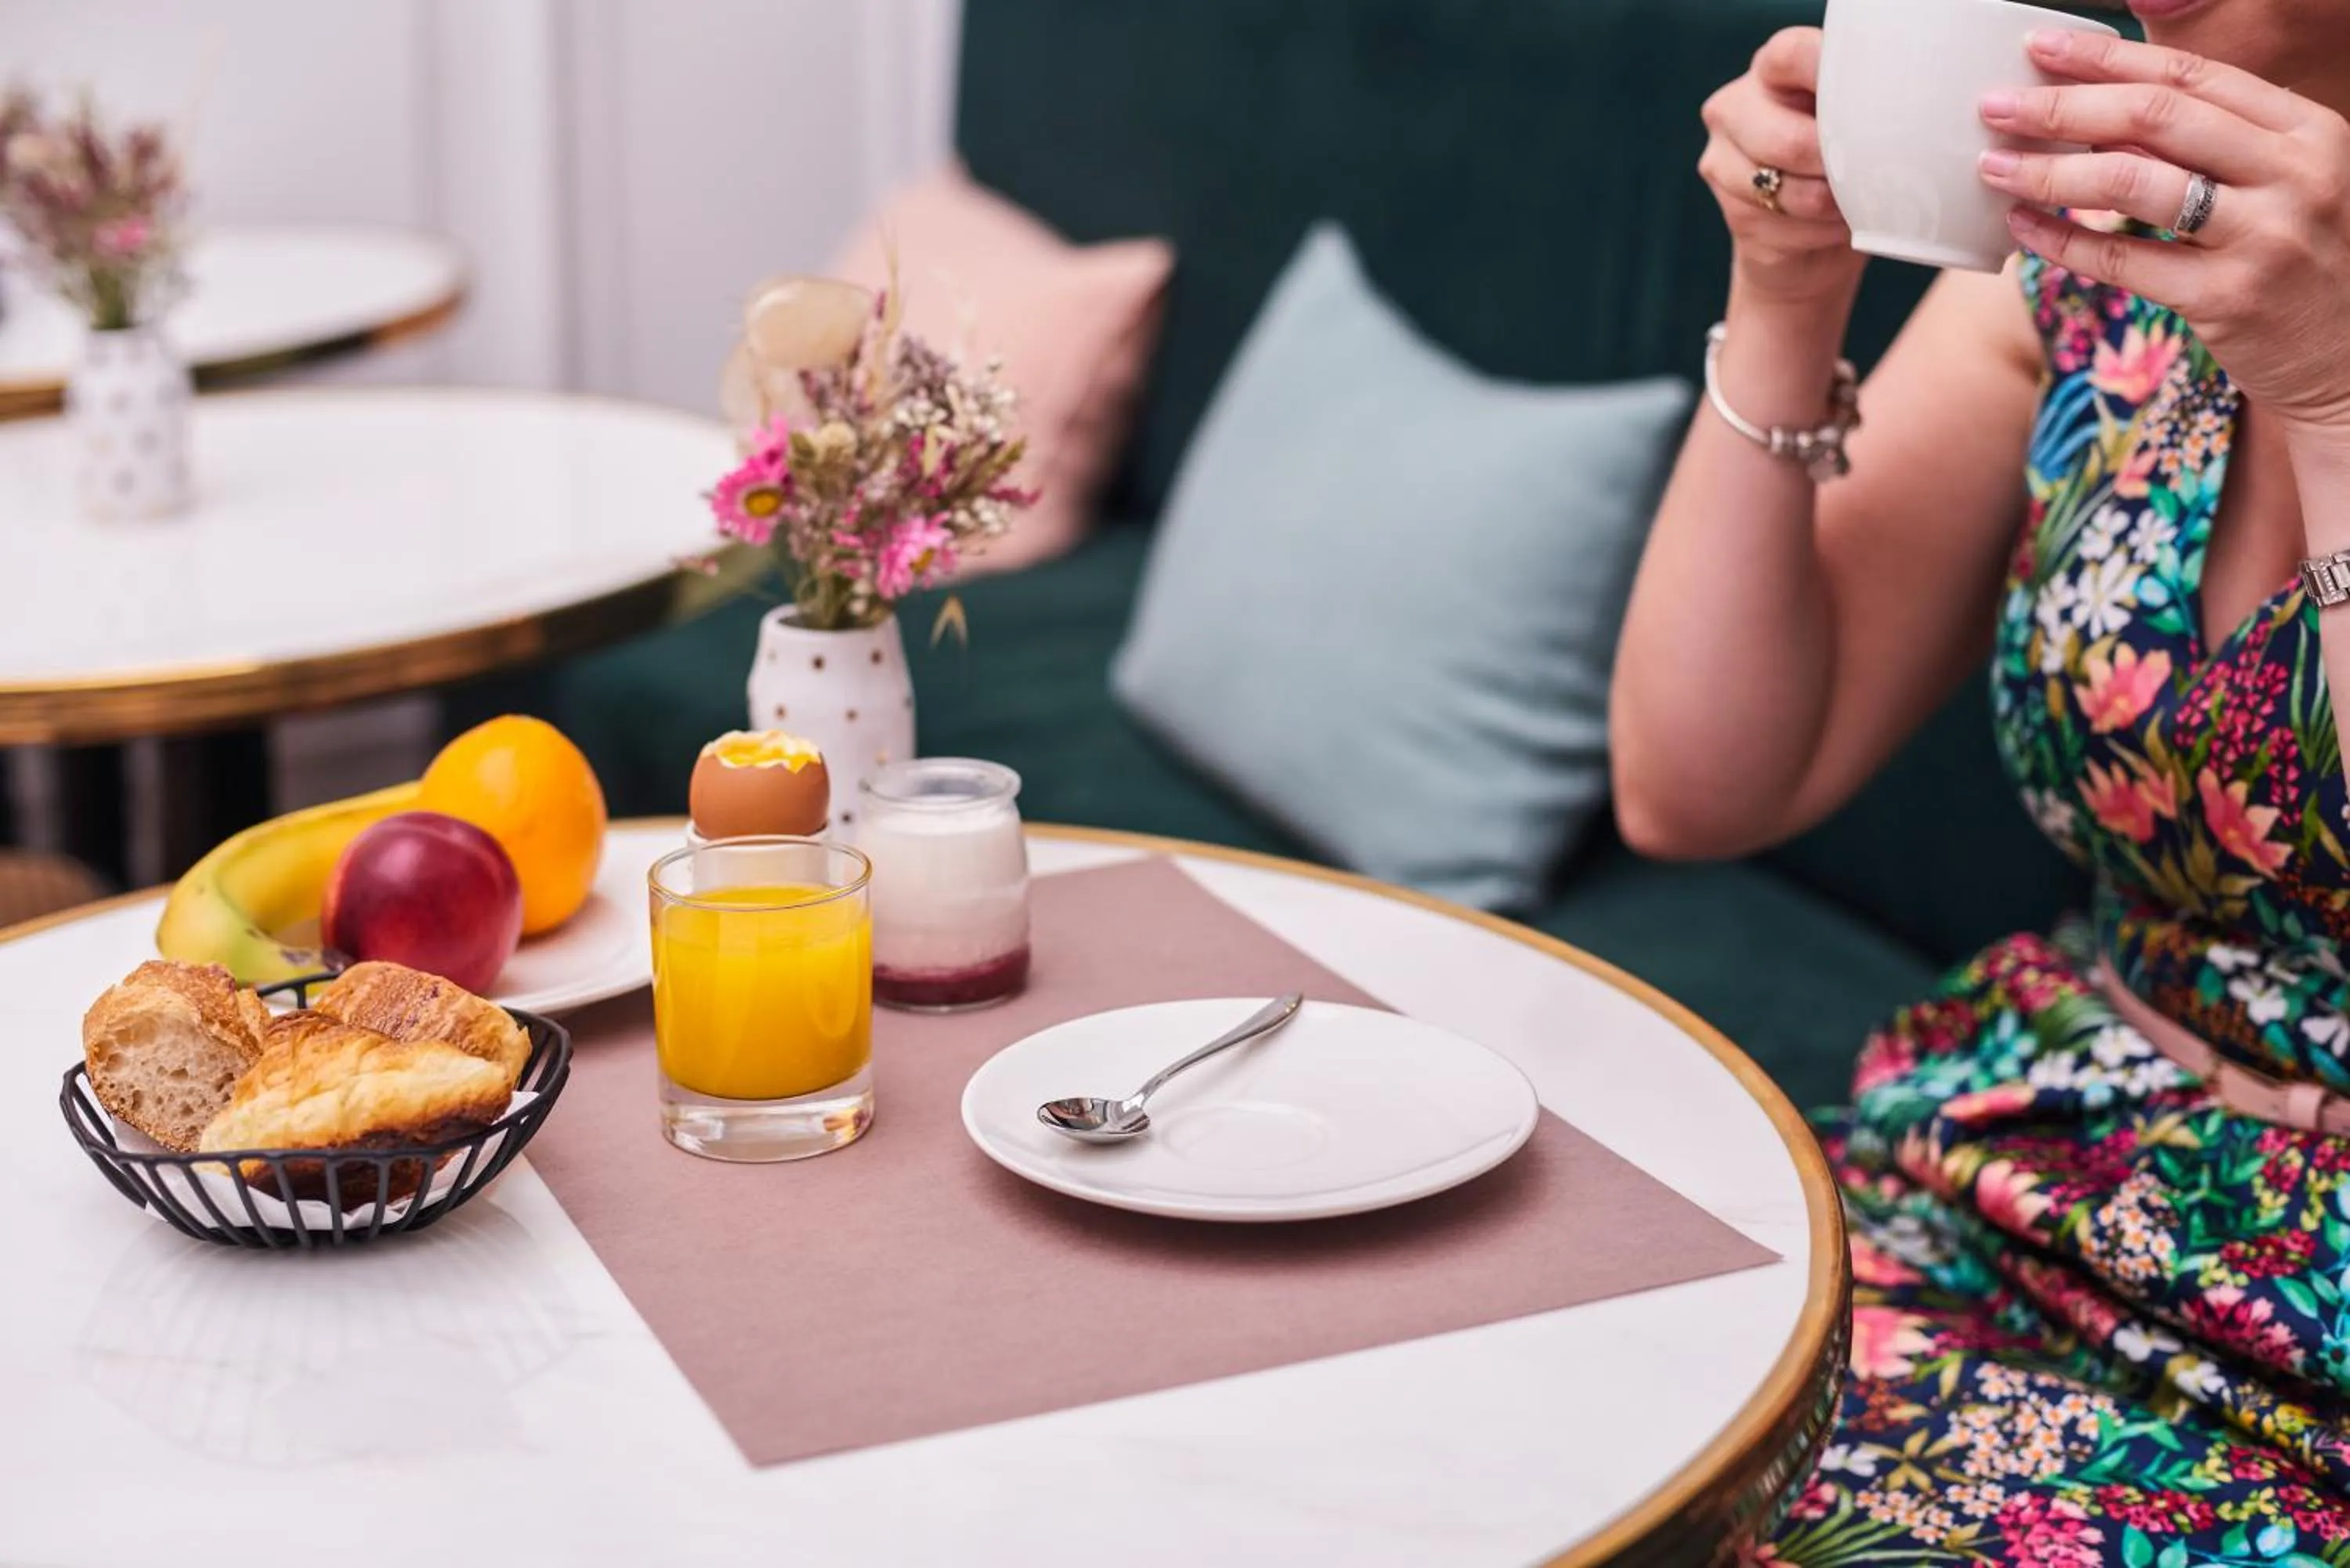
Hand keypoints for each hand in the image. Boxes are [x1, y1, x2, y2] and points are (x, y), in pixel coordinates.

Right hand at [1699, 28, 1865, 307]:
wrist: (1808, 233)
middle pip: (1789, 141)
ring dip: (1835, 204)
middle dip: (1837, 165)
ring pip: (1787, 191)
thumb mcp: (1852, 118)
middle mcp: (1735, 109)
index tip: (1865, 100)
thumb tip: (1898, 122)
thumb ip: (1859, 105)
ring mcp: (1724, 164)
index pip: (1791, 56)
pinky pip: (1786, 228)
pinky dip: (1824, 233)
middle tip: (1871, 172)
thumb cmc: (1842, 160)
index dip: (1829, 77)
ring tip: (1859, 201)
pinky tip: (1838, 225)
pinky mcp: (1733, 216)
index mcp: (1770, 71)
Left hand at [1978, 30, 2349, 436]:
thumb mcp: (2281, 183)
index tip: (2040, 47)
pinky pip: (2123, 261)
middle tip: (1995, 106)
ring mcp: (2264, 237)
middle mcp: (2294, 174)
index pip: (2192, 75)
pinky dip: (2062, 242)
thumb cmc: (2295, 262)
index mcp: (2307, 130)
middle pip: (2155, 117)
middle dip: (2064, 107)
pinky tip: (2021, 228)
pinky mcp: (2227, 299)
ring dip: (2049, 172)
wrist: (2346, 359)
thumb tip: (2099, 105)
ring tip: (1993, 166)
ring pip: (2131, 183)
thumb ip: (2214, 143)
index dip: (2108, 57)